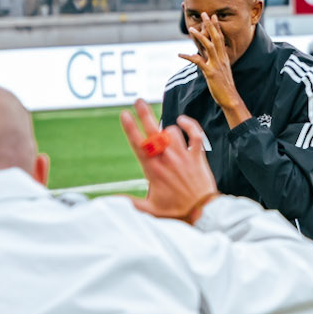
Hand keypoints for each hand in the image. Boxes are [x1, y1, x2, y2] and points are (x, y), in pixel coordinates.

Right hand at [120, 101, 217, 221]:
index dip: (130, 128)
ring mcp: (183, 156)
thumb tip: (110, 200)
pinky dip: (190, 125)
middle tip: (138, 101)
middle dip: (144, 114)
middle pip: (153, 131)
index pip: (138, 144)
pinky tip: (182, 120)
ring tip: (162, 132)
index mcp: (153, 170)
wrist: (202, 212)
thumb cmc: (177, 211)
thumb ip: (130, 202)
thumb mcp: (150, 209)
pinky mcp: (197, 156)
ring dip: (166, 129)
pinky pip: (195, 135)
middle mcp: (167, 159)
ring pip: (172, 131)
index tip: (124, 114)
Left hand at [179, 13, 246, 123]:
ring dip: (200, 37)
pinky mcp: (210, 73)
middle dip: (210, 25)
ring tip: (192, 28)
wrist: (230, 98)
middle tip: (205, 14)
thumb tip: (199, 57)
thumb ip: (211, 62)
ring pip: (209, 46)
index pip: (221, 39)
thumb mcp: (220, 72)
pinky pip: (198, 62)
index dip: (217, 27)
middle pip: (216, 38)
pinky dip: (188, 57)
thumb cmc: (225, 87)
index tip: (213, 17)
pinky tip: (180, 54)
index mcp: (224, 58)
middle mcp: (222, 59)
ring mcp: (216, 65)